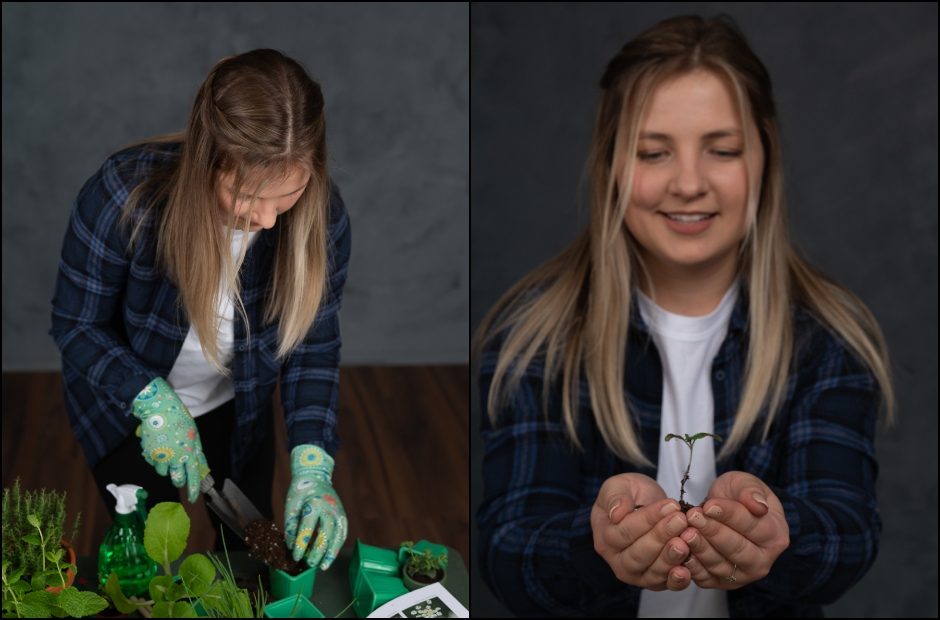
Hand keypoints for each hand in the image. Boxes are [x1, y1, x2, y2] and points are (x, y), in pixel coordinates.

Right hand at [131, 377, 209, 502]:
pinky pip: (153, 463)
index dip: (193, 490)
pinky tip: (157, 446)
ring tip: (167, 452)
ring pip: (163, 472)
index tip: (192, 500)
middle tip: (178, 476)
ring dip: (166, 466)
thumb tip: (202, 467)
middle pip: (178, 479)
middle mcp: (176, 457)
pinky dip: (155, 458)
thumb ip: (197, 452)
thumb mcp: (194, 434)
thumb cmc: (179, 419)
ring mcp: (162, 457)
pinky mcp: (149, 454)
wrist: (159, 409)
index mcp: (190, 452)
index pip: (193, 476)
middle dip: (179, 480)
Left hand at [283, 444, 347, 569]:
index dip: (301, 544)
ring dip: (331, 553)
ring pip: (338, 536)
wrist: (316, 476)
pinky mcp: (343, 516)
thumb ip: (291, 525)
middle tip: (309, 564)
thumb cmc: (301, 490)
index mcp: (315, 503)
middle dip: (317, 552)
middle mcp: (330, 509)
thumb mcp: (291, 505)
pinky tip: (330, 556)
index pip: (308, 528)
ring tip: (323, 567)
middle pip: (326, 534)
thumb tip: (292, 546)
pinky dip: (337, 546)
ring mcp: (339, 512)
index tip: (296, 556)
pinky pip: (342, 534)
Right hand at [591, 473, 694, 590]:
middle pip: (638, 555)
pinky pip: (666, 584)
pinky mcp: (656, 581)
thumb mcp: (618, 486)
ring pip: (652, 572)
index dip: (648, 519)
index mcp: (604, 537)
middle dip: (661, 537)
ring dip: (670, 558)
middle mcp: (617, 560)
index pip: (624, 531)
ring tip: (686, 541)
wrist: (643, 504)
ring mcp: (636, 574)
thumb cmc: (629, 494)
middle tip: (681, 520)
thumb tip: (616, 514)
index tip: (670, 505)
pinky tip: (686, 571)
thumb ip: (615, 497)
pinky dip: (676, 581)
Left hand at [680, 470, 788, 588]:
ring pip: (720, 565)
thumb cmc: (737, 496)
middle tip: (692, 518)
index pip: (753, 527)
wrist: (723, 511)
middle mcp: (762, 561)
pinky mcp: (722, 583)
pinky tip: (680, 550)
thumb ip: (751, 491)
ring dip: (700, 549)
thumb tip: (758, 506)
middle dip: (712, 532)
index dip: (730, 516)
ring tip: (684, 531)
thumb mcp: (745, 483)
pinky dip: (692, 566)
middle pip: (737, 549)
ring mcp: (743, 575)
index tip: (709, 506)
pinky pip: (706, 578)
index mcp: (775, 536)